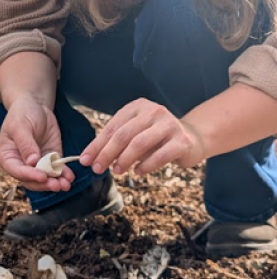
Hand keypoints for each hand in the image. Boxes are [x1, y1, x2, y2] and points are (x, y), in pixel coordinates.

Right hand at [0, 94, 74, 190]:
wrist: (35, 105)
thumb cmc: (22, 113)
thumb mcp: (21, 126)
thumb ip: (25, 144)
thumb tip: (31, 162)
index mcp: (9, 157)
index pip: (17, 171)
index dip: (29, 176)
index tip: (42, 177)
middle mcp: (22, 164)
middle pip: (31, 180)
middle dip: (45, 184)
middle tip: (57, 185)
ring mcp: (37, 163)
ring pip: (45, 179)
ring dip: (56, 183)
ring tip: (66, 184)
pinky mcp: (50, 160)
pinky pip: (57, 170)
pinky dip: (63, 174)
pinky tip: (70, 176)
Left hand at [80, 98, 204, 175]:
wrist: (192, 138)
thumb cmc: (156, 137)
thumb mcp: (135, 133)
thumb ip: (116, 142)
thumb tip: (91, 158)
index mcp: (137, 107)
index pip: (113, 126)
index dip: (97, 144)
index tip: (85, 160)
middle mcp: (153, 111)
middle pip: (124, 134)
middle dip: (107, 153)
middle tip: (97, 169)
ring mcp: (169, 124)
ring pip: (140, 143)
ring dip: (124, 159)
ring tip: (117, 171)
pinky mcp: (182, 140)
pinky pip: (160, 155)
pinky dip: (146, 165)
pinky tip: (138, 172)